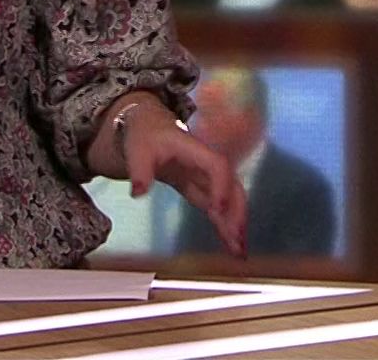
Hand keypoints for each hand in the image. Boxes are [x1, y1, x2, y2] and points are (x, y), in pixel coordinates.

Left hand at [124, 109, 247, 258]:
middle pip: (231, 185)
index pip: (217, 166)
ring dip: (235, 223)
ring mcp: (206, 177)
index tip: (218, 209)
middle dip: (236, 211)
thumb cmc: (146, 136)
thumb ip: (140, 171)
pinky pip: (218, 208)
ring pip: (229, 199)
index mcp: (194, 150)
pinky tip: (231, 244)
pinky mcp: (201, 188)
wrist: (148, 127)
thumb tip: (138, 193)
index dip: (221, 186)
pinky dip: (225, 225)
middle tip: (237, 238)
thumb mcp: (138, 151)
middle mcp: (206, 164)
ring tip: (239, 250)